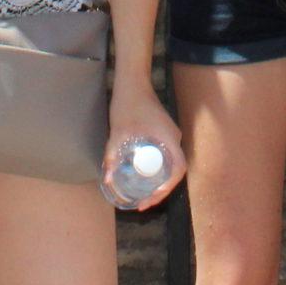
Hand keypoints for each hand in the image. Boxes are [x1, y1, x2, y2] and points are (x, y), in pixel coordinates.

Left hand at [104, 86, 186, 210]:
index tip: (151, 199)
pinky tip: (143, 174)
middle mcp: (175, 138)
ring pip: (171, 163)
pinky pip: (167, 155)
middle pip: (175, 170)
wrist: (133, 82)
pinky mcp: (165, 132)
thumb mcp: (118, 133)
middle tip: (144, 202)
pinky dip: (158, 168)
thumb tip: (107, 179)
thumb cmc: (127, 105)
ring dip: (160, 180)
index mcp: (170, 139)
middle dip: (162, 190)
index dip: (167, 189)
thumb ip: (113, 155)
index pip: (178, 170)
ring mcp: (171, 134)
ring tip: (144, 193)